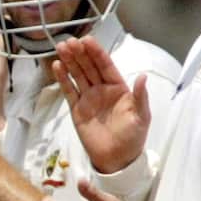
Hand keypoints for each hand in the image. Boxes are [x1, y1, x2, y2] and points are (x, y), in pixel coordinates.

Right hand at [52, 37, 148, 173]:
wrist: (117, 159)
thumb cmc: (133, 138)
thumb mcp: (141, 117)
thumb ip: (141, 96)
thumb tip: (143, 76)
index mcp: (118, 88)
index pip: (106, 66)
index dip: (97, 53)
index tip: (87, 40)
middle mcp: (102, 89)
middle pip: (89, 67)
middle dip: (80, 53)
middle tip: (70, 41)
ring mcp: (88, 98)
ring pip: (77, 75)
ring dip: (69, 61)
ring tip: (61, 47)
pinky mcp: (76, 109)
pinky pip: (69, 91)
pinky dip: (62, 79)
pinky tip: (57, 66)